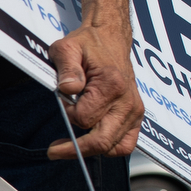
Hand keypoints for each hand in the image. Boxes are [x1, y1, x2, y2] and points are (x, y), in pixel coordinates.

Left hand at [47, 21, 143, 159]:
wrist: (111, 39)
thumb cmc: (88, 44)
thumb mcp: (67, 48)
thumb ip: (67, 68)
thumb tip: (68, 89)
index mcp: (111, 85)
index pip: (84, 118)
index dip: (68, 115)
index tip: (64, 102)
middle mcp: (127, 102)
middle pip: (102, 141)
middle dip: (75, 149)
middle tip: (54, 150)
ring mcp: (134, 111)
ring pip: (113, 147)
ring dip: (90, 149)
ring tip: (72, 144)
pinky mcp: (136, 116)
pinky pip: (125, 145)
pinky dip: (108, 147)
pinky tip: (91, 141)